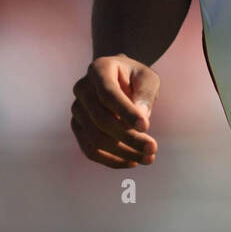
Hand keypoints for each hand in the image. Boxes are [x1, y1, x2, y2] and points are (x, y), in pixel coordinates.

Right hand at [71, 55, 159, 169]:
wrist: (119, 77)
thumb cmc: (136, 77)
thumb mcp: (148, 77)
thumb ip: (145, 94)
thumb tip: (141, 118)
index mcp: (99, 69)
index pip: (108, 94)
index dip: (126, 112)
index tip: (146, 127)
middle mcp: (82, 88)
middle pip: (101, 120)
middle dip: (129, 138)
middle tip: (153, 149)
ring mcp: (77, 109)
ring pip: (95, 138)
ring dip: (123, 152)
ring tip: (148, 158)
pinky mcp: (78, 126)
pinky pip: (90, 149)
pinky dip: (111, 159)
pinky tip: (132, 162)